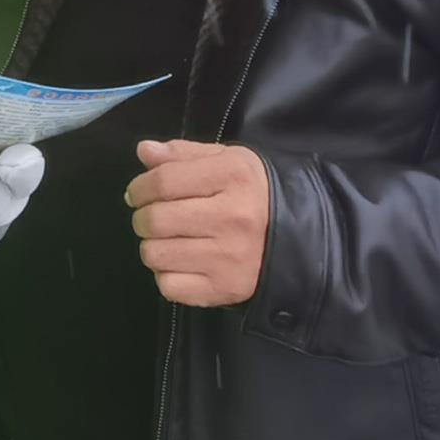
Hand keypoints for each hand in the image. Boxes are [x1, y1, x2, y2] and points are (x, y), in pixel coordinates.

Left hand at [128, 139, 269, 306]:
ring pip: (155, 255)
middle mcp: (232, 217)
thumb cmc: (256, 194)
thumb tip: (144, 151)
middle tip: (153, 218)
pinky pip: (168, 285)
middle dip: (143, 218)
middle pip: (155, 219)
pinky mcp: (224, 289)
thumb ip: (183, 154)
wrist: (303, 239)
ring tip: (170, 241)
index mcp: (233, 176)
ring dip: (153, 247)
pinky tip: (184, 264)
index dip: (139, 188)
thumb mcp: (228, 161)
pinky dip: (168, 275)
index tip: (137, 193)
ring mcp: (228, 257)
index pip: (163, 181)